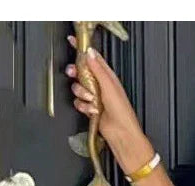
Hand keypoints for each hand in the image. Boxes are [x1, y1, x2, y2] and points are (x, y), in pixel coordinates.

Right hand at [65, 35, 151, 169]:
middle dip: (76, 73)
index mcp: (108, 76)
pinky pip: (78, 102)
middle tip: (74, 74)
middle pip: (81, 72)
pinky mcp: (90, 108)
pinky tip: (91, 110)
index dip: (82, 49)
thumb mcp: (109, 86)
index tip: (72, 41)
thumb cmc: (122, 113)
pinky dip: (82, 106)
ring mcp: (94, 97)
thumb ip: (98, 68)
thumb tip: (89, 52)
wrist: (121, 134)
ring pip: (77, 87)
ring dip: (82, 94)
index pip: (93, 58)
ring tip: (92, 100)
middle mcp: (100, 85)